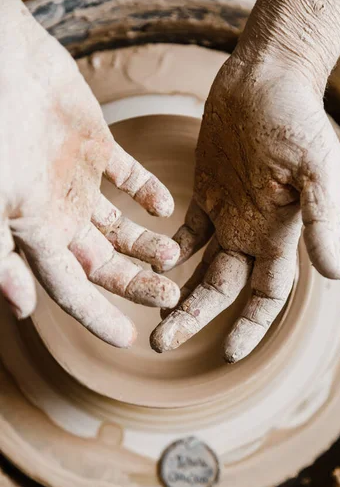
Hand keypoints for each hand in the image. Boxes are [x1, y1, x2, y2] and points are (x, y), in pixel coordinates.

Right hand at [0, 6, 179, 346]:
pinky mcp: (97, 146)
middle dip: (136, 284)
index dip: (97, 316)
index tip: (129, 339)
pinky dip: (149, 192)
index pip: (70, 289)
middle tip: (172, 298)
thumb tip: (23, 310)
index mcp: (35, 232)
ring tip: (174, 256)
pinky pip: (130, 178)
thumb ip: (2, 255)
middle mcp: (59, 212)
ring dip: (148, 244)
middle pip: (104, 264)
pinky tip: (167, 207)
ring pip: (122, 227)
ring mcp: (79, 180)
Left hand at [151, 55, 339, 361]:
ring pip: (199, 268)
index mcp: (280, 234)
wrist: (266, 79)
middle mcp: (253, 233)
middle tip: (162, 342)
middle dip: (195, 317)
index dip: (251, 325)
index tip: (228, 354)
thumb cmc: (297, 118)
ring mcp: (228, 215)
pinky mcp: (205, 194)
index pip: (267, 293)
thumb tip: (337, 274)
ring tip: (152, 317)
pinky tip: (150, 267)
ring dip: (176, 292)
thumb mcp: (317, 168)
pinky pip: (185, 234)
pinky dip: (168, 252)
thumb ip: (322, 219)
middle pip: (222, 289)